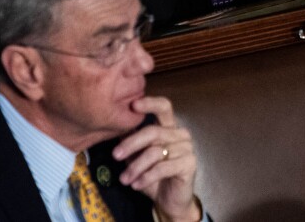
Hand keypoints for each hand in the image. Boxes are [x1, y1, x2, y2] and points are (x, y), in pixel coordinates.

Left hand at [112, 96, 199, 221]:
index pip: (164, 107)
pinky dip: (146, 177)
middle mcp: (180, 134)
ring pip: (155, 152)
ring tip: (124, 179)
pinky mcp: (189, 164)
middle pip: (153, 131)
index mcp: (169, 126)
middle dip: (131, 143)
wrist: (169, 200)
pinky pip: (163, 168)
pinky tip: (136, 185)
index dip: (150, 103)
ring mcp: (187, 148)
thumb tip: (116, 126)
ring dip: (136, 167)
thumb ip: (131, 140)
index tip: (133, 105)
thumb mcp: (137, 156)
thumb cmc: (153, 175)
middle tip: (115, 155)